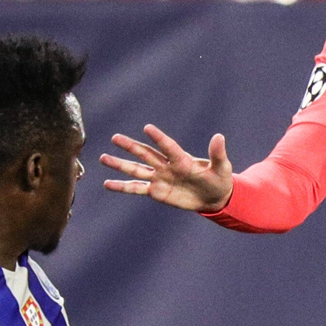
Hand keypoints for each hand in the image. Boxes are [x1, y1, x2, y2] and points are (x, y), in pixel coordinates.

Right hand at [100, 125, 233, 212]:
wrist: (214, 197)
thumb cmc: (219, 179)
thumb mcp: (222, 167)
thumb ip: (217, 153)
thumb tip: (219, 136)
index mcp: (182, 159)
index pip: (167, 147)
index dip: (158, 138)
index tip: (148, 128)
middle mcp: (166, 166)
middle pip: (145, 154)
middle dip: (130, 147)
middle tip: (115, 138)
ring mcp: (159, 178)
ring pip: (136, 170)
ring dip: (120, 164)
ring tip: (103, 158)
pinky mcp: (156, 192)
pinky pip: (136, 188)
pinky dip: (122, 186)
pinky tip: (107, 184)